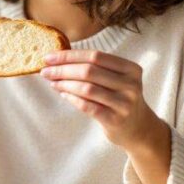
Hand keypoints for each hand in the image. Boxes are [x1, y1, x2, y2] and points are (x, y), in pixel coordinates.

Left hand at [40, 50, 166, 153]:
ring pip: (87, 88)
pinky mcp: (115, 120)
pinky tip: (62, 94)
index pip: (95, 55)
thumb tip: (58, 59)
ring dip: (64, 84)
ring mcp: (124, 103)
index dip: (70, 55)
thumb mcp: (116, 79)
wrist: (138, 128)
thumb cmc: (120, 98)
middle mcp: (131, 84)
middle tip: (45, 71)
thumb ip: (95, 68)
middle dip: (63, 69)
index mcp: (131, 68)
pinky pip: (87, 106)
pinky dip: (72, 98)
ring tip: (52, 82)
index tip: (49, 57)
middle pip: (89, 71)